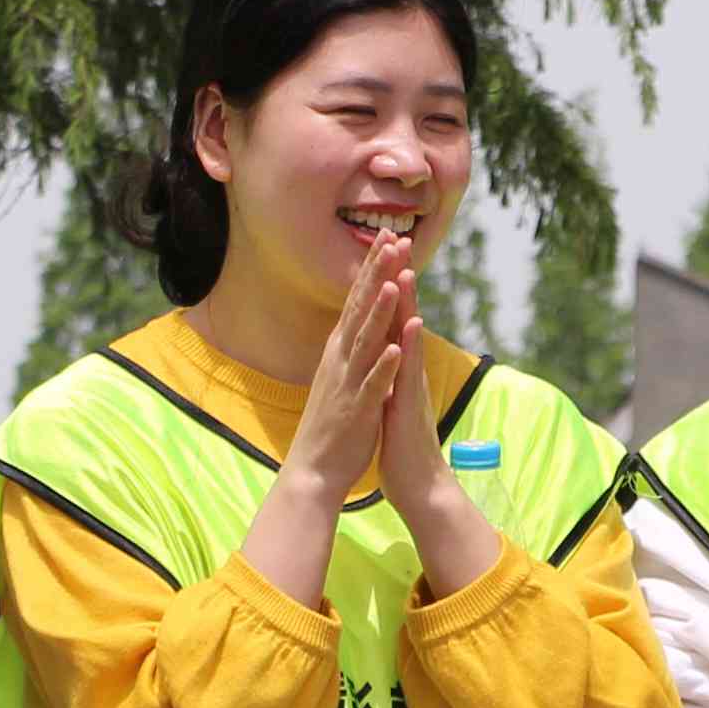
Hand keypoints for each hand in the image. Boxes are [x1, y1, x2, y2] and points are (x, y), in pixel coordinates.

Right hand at [279, 235, 422, 508]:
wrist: (314, 469)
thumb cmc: (334, 424)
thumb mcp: (343, 376)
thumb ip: (354, 349)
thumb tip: (362, 322)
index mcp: (341, 350)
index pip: (358, 300)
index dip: (373, 268)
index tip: (387, 237)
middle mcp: (341, 360)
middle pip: (360, 309)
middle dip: (377, 273)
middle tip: (391, 239)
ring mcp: (348, 383)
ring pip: (365, 341)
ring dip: (379, 312)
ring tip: (393, 283)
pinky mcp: (357, 409)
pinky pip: (372, 384)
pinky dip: (383, 365)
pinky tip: (394, 347)